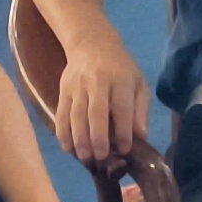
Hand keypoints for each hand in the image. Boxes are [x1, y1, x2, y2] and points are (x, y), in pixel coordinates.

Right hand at [51, 30, 153, 169]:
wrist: (92, 44)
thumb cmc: (121, 68)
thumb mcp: (138, 83)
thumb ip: (141, 110)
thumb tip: (141, 136)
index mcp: (121, 80)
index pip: (123, 108)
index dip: (123, 130)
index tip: (125, 149)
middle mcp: (97, 82)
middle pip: (96, 112)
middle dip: (98, 138)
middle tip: (101, 158)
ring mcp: (77, 86)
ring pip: (76, 115)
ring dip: (79, 139)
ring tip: (86, 158)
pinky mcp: (63, 90)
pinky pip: (61, 115)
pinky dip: (63, 134)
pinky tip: (69, 149)